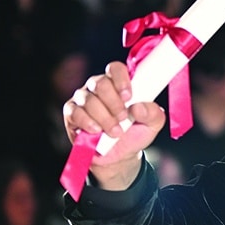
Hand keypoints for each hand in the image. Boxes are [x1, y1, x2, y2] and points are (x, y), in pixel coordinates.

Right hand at [62, 61, 165, 189]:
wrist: (120, 156)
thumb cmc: (135, 133)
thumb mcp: (153, 124)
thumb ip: (153, 113)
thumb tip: (138, 107)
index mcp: (118, 84)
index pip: (115, 69)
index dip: (121, 79)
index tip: (129, 96)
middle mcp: (98, 88)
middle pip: (100, 83)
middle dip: (114, 103)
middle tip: (123, 118)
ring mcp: (83, 99)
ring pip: (89, 99)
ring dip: (104, 117)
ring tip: (116, 131)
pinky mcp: (71, 114)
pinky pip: (75, 112)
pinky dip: (88, 122)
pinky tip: (97, 131)